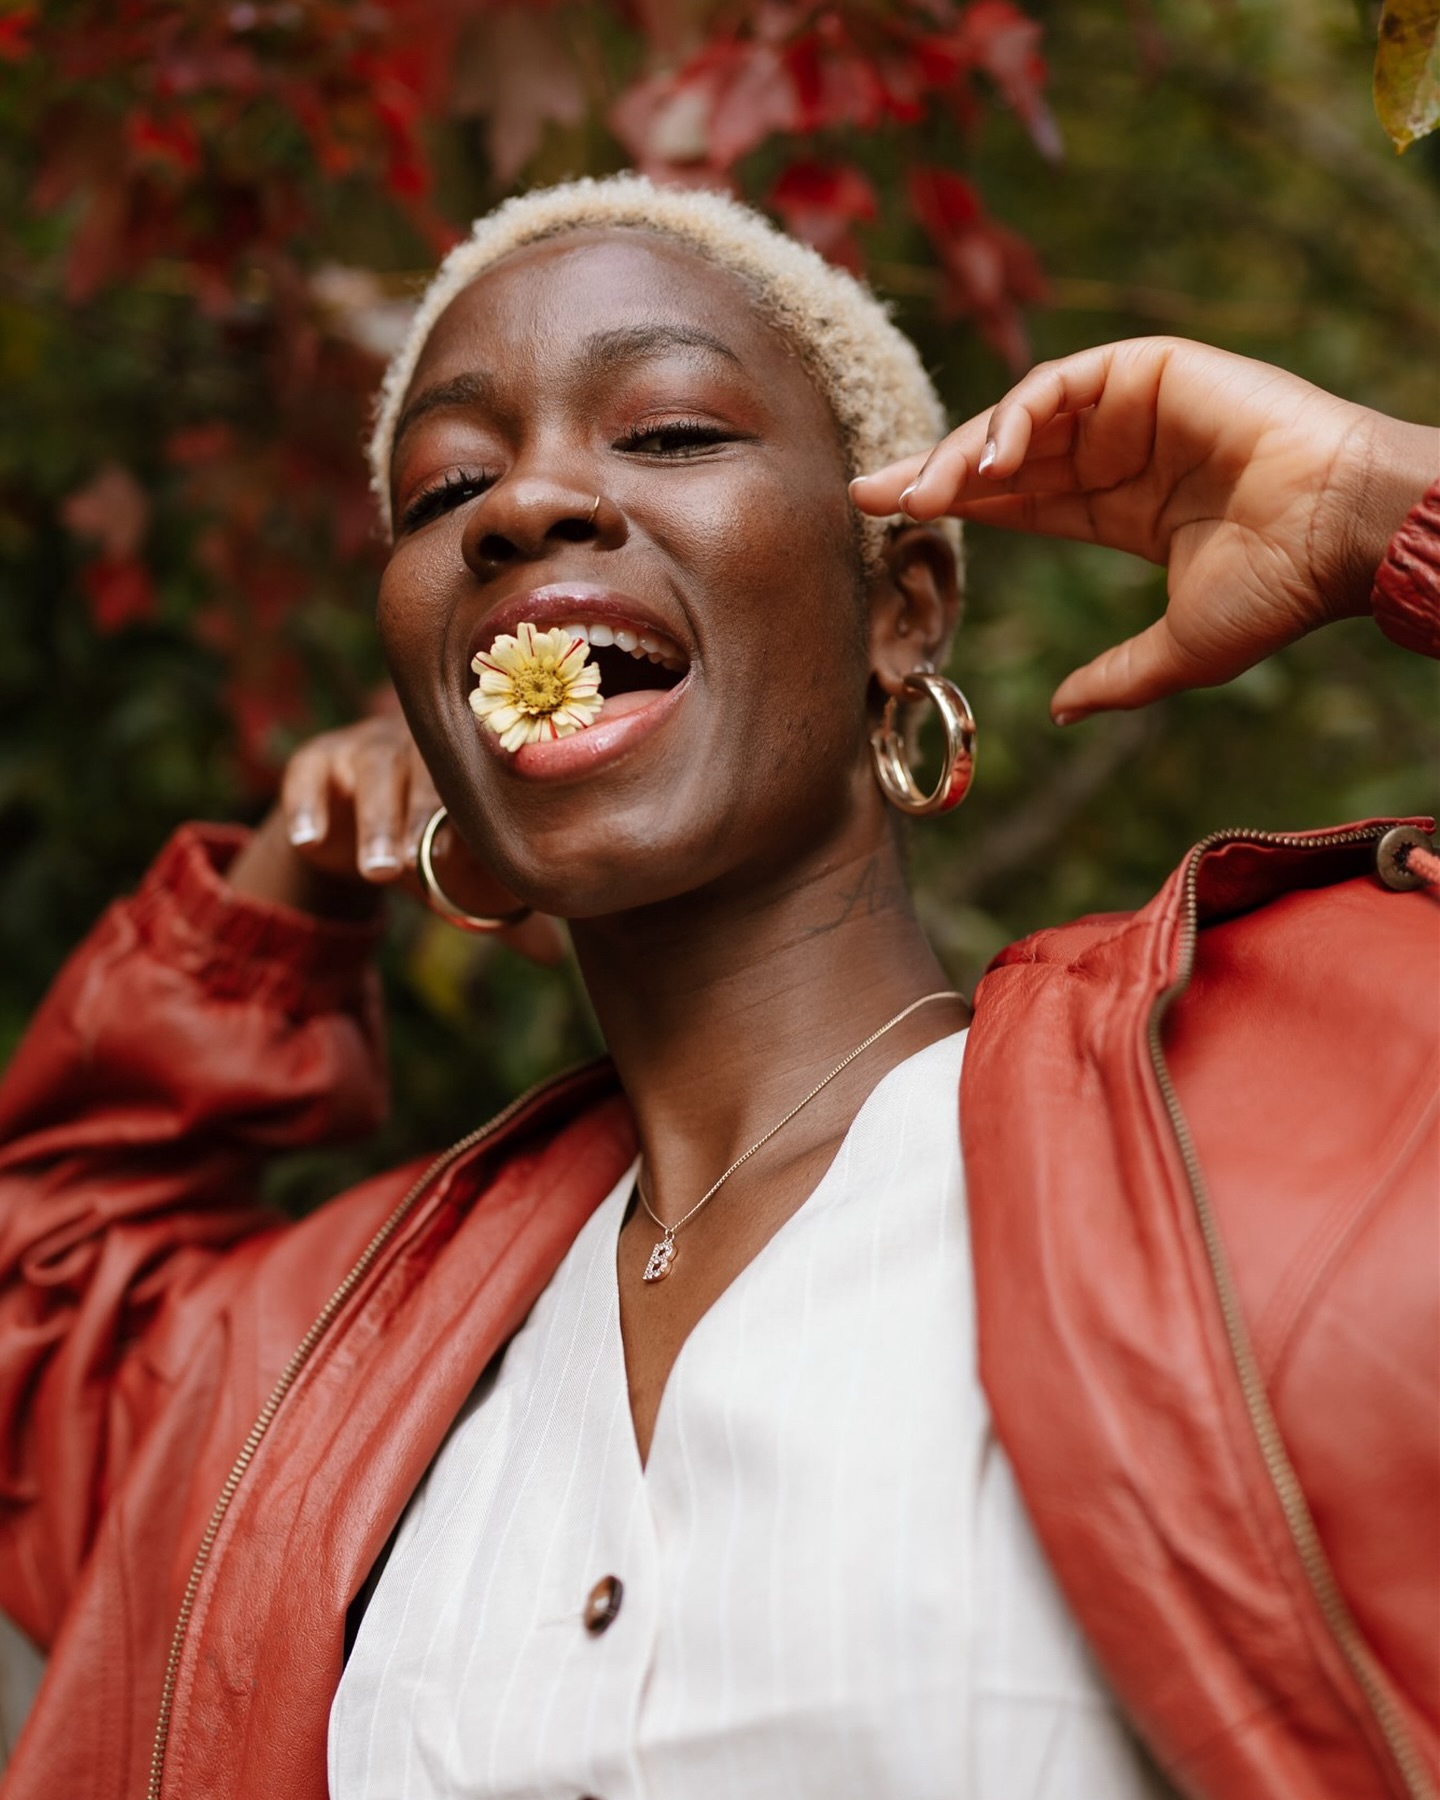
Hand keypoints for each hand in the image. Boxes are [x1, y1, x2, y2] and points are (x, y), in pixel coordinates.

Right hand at [228, 712, 564, 964]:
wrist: (344, 821)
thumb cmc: (417, 842)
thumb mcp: (452, 875)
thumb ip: (496, 909)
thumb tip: (553, 957)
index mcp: (465, 768)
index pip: (478, 783)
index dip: (478, 816)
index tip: (476, 858)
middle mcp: (419, 747)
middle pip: (427, 772)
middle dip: (424, 818)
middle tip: (421, 866)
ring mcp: (366, 747)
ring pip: (374, 774)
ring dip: (377, 823)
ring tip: (379, 872)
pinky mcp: (316, 760)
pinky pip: (308, 776)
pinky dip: (307, 807)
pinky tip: (309, 842)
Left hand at [851, 337, 1437, 719]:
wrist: (1339, 537)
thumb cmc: (1277, 591)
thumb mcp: (1179, 650)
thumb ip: (1116, 678)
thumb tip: (1061, 711)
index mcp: (1122, 508)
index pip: (1018, 503)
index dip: (954, 506)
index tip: (885, 520)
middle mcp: (1121, 453)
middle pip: (1004, 457)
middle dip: (932, 473)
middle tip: (869, 495)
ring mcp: (1135, 408)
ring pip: (1023, 417)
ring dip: (964, 449)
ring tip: (924, 491)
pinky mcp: (1152, 369)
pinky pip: (1064, 383)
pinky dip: (1018, 412)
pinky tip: (992, 458)